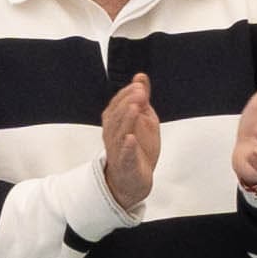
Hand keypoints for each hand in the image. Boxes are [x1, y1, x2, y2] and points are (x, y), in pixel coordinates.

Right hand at [95, 74, 163, 207]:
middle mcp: (113, 134)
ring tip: (135, 108)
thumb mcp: (144, 119)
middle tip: (140, 92)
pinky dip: (127, 147)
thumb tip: (140, 77)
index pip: (117, 104)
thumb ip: (141, 99)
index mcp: (116, 122)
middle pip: (116, 116)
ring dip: (127, 120)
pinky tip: (131, 139)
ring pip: (119, 133)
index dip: (127, 94)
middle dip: (127, 103)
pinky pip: (124, 155)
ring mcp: (118, 150)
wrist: (133, 180)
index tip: (139, 85)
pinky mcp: (126, 165)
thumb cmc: (137, 149)